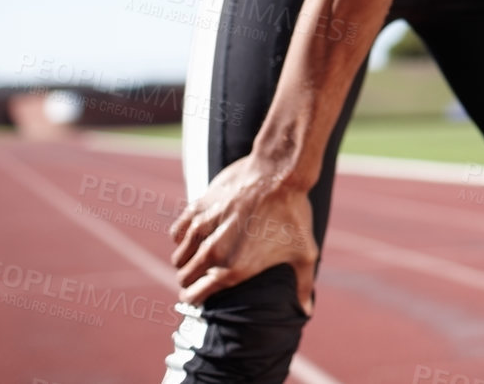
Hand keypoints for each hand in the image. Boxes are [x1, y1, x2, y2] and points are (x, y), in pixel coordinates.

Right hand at [169, 151, 317, 313]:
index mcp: (233, 271)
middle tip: (199, 276)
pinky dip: (182, 236)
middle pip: (184, 277)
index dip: (194, 298)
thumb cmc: (293, 214)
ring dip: (185, 258)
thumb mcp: (304, 253)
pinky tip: (194, 235)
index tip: (198, 295)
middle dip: (189, 279)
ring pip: (178, 255)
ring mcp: (202, 230)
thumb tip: (306, 310)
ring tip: (197, 256)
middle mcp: (213, 253)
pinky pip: (177, 232)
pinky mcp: (197, 208)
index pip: (194, 297)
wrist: (279, 173)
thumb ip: (302, 285)